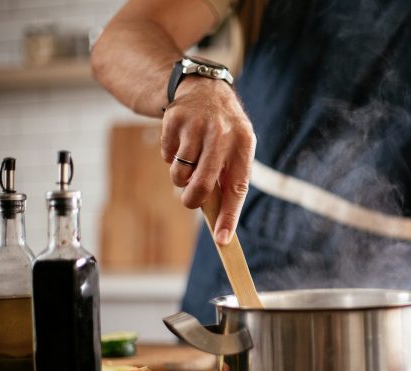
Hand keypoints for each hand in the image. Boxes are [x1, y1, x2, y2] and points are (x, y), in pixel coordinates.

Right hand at [160, 75, 255, 243]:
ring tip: (189, 162)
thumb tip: (218, 219)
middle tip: (190, 201)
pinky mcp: (174, 120)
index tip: (222, 240)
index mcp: (244, 145)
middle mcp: (222, 134)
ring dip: (180, 177)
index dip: (229, 217)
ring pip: (180, 174)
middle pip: (202, 184)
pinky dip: (170, 157)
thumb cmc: (224, 132)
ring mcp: (197, 125)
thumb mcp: (236, 148)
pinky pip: (166, 156)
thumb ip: (228, 178)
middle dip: (192, 200)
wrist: (204, 89)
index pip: (237, 188)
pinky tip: (180, 143)